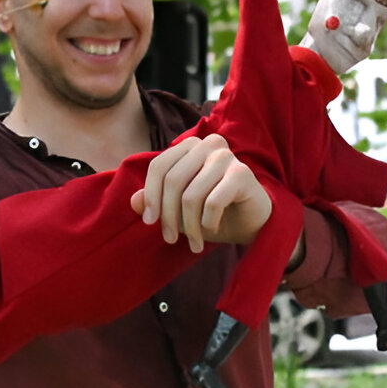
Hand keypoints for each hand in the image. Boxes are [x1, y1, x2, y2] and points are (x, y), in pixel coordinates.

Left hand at [131, 134, 271, 252]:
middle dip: (168, 215)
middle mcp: (209, 144)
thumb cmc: (213, 212)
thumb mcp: (179, 209)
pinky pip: (213, 202)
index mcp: (190, 145)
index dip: (151, 196)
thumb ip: (155, 201)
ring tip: (194, 243)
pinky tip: (212, 229)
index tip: (149, 222)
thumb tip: (134, 201)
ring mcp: (227, 157)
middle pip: (173, 180)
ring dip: (189, 226)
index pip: (159, 166)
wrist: (252, 222)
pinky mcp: (242, 174)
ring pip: (191, 195)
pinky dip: (208, 222)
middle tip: (170, 239)